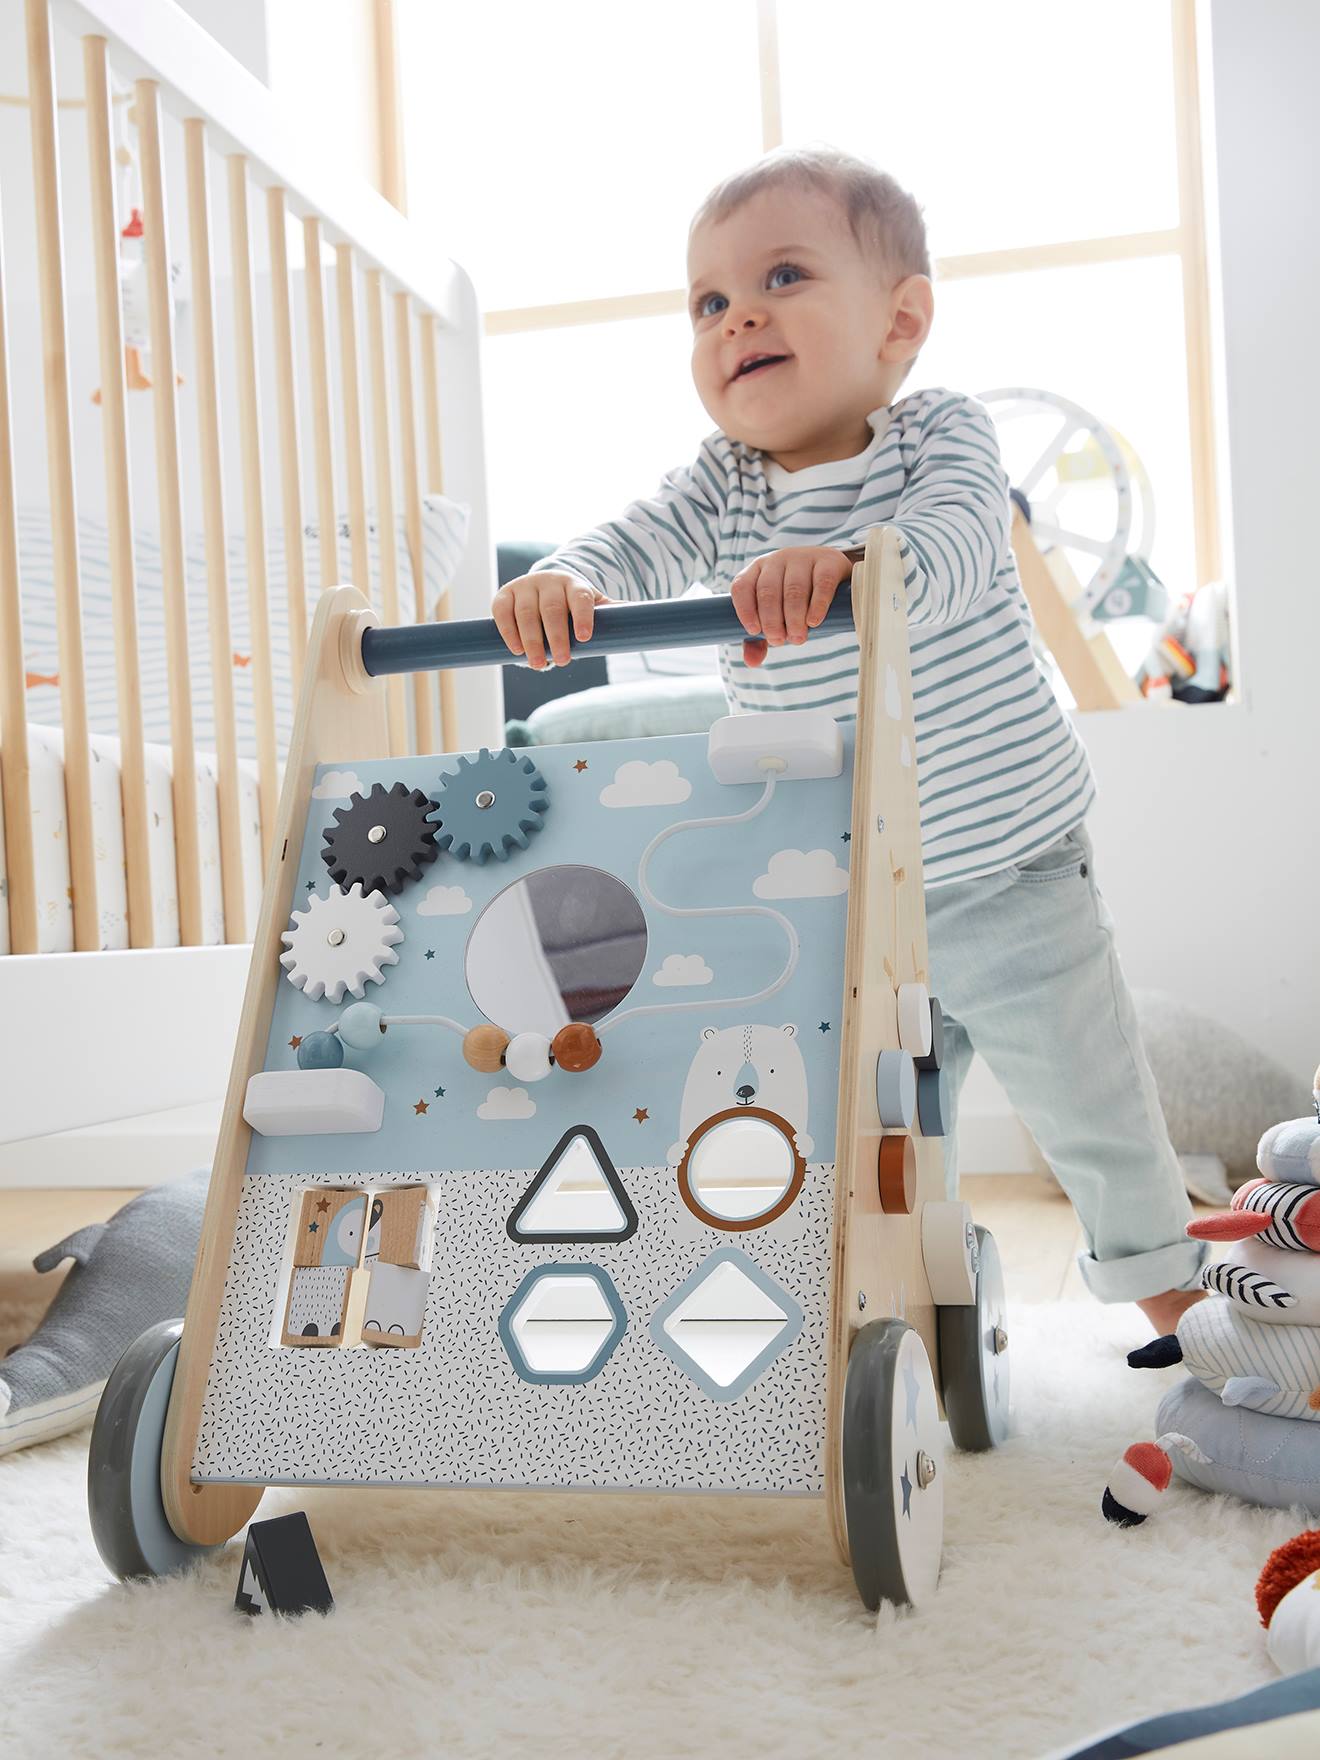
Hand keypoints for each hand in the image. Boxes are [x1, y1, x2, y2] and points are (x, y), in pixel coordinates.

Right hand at [491, 570, 612, 668]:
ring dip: (531, 640)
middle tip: (563, 661)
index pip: (580, 598)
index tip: (584, 638)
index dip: (583, 617)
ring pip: (526, 613)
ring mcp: (525, 587)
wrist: (542, 588)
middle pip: (552, 609)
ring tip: (538, 664)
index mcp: (574, 586)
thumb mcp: (592, 606)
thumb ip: (609, 613)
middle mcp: (548, 582)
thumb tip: (639, 618)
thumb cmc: (571, 605)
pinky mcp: (504, 595)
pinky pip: (503, 612)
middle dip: (557, 637)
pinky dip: (508, 631)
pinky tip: (516, 650)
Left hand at [728, 546, 854, 667]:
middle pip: (768, 591)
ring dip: (794, 618)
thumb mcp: (776, 615)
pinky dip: (817, 605)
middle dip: (772, 621)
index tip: (755, 632)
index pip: (742, 586)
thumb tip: (752, 662)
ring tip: (798, 638)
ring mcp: (803, 558)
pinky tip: (814, 621)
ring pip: (794, 589)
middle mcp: (777, 560)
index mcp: (758, 570)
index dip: (745, 610)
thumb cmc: (798, 599)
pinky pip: (821, 584)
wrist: (835, 573)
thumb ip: (760, 639)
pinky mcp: (829, 562)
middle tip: (781, 641)